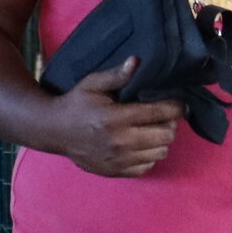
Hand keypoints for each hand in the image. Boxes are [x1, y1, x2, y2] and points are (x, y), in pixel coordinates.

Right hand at [52, 59, 175, 177]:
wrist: (53, 131)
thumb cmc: (75, 104)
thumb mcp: (91, 84)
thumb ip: (116, 75)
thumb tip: (136, 62)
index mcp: (116, 118)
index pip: (159, 113)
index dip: (175, 107)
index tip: (178, 103)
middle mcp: (120, 141)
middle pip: (166, 135)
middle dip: (169, 124)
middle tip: (163, 117)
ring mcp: (119, 159)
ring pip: (160, 152)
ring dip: (160, 140)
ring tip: (152, 130)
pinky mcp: (116, 171)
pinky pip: (147, 166)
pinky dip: (149, 156)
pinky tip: (141, 145)